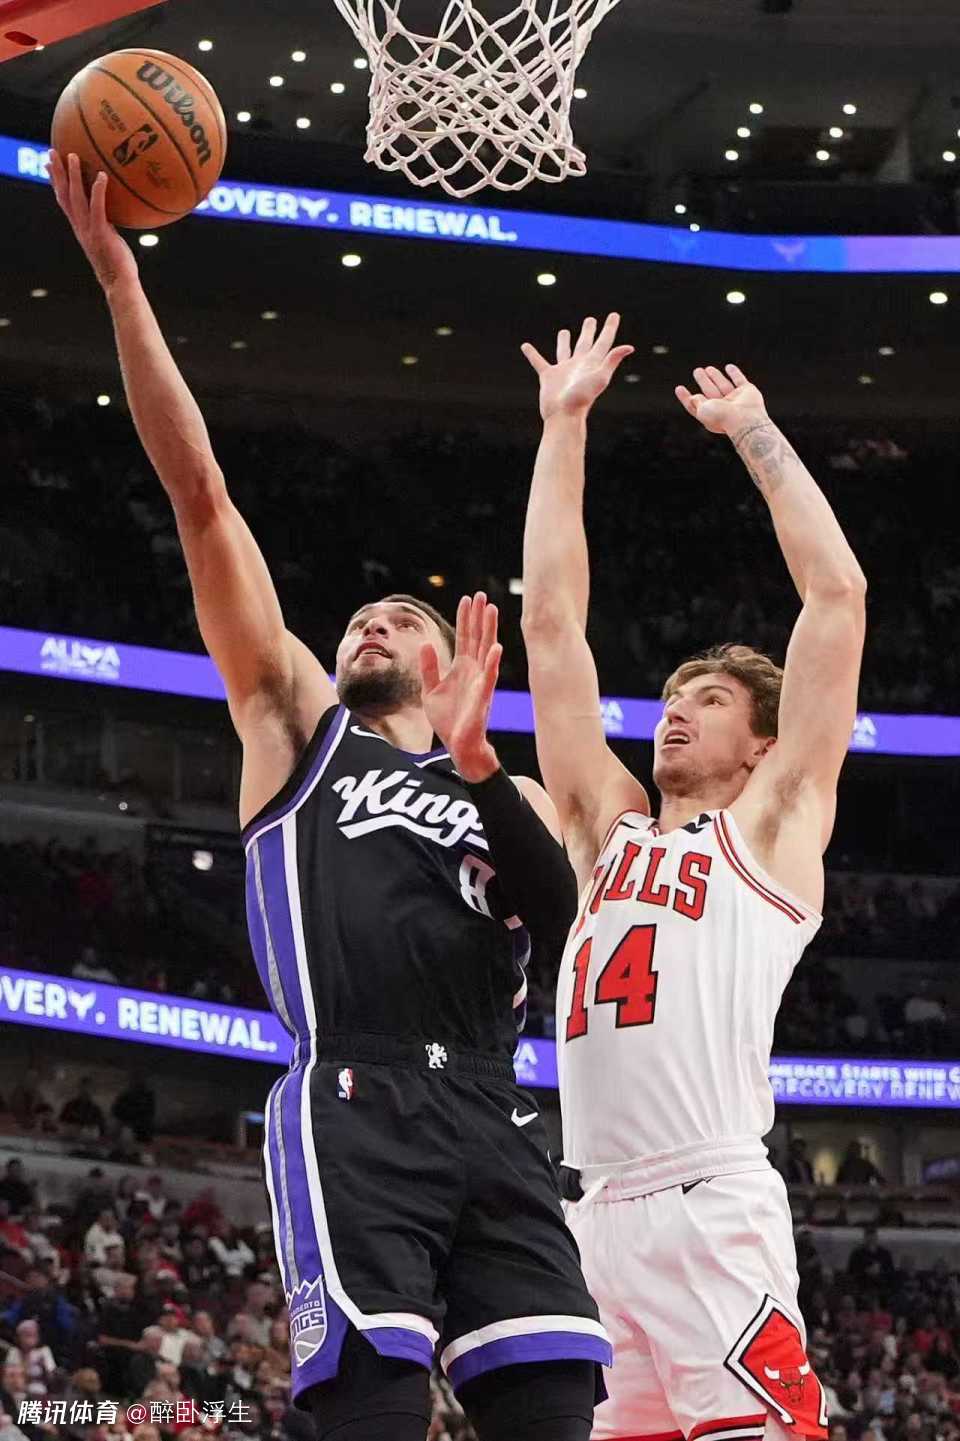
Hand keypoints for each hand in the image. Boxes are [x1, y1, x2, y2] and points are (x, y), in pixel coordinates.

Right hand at [49, 151, 139, 294]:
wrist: (119, 283)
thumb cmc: (118, 264)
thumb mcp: (109, 240)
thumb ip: (107, 226)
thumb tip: (116, 214)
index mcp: (80, 228)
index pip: (63, 201)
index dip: (55, 183)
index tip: (49, 166)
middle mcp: (80, 226)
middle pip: (63, 195)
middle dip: (56, 173)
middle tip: (52, 152)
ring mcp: (89, 230)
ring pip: (76, 197)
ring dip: (72, 175)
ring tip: (72, 155)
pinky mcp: (101, 233)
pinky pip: (98, 208)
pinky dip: (98, 191)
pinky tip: (102, 176)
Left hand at [420, 592, 500, 782]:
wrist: (457, 744)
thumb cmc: (447, 719)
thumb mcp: (430, 690)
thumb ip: (429, 667)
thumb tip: (426, 643)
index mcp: (461, 667)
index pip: (465, 636)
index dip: (465, 617)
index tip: (466, 598)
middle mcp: (474, 670)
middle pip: (478, 637)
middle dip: (479, 616)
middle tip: (481, 594)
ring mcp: (481, 681)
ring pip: (487, 650)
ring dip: (489, 630)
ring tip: (491, 609)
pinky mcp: (483, 696)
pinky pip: (489, 677)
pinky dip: (493, 662)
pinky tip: (496, 647)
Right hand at [521, 313, 633, 420]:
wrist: (563, 415)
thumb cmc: (582, 398)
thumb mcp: (600, 377)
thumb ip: (612, 360)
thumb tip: (629, 347)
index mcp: (592, 364)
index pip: (604, 342)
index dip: (610, 328)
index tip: (614, 315)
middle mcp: (579, 365)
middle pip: (585, 343)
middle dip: (589, 331)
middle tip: (590, 320)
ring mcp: (563, 371)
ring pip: (564, 351)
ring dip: (564, 341)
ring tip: (563, 332)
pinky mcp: (548, 377)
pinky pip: (539, 362)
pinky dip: (532, 354)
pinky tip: (525, 346)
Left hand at [674, 364, 766, 436]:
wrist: (745, 420)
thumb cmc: (722, 418)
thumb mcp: (702, 411)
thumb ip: (695, 403)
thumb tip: (692, 397)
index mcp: (710, 415)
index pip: (695, 404)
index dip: (686, 397)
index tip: (678, 388)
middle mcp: (722, 407)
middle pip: (709, 392)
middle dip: (703, 382)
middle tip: (697, 371)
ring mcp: (735, 399)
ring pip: (723, 385)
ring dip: (716, 377)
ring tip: (708, 369)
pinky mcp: (747, 391)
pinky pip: (739, 380)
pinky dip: (735, 373)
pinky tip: (729, 367)